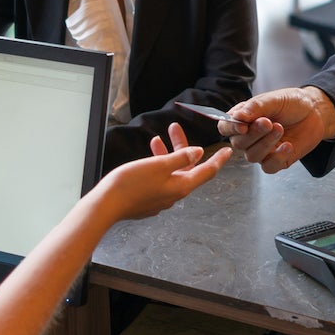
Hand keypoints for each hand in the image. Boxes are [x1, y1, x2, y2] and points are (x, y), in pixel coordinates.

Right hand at [98, 134, 230, 222]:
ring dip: (167, 154)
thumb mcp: (159, 165)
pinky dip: (158, 165)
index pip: (207, 171)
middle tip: (175, 129)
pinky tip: (148, 155)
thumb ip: (180, 157)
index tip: (228, 151)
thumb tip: (198, 153)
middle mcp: (174, 194)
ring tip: (157, 139)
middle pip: (187, 168)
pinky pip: (159, 179)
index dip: (218, 160)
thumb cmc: (131, 184)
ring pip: (171, 172)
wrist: (106, 205)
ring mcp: (161, 198)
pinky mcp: (148, 200)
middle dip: (182, 148)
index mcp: (181, 186)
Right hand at [220, 87, 334, 172]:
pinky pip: (268, 167)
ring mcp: (262, 150)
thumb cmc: (292, 103)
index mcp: (243, 119)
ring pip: (252, 156)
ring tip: (280, 129)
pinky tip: (288, 145)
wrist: (315, 112)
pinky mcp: (276, 160)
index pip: (225, 127)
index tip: (243, 125)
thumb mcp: (274, 99)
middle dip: (254, 134)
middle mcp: (248, 136)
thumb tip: (238, 116)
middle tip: (269, 122)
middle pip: (238, 143)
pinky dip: (278, 157)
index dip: (231, 128)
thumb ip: (256, 107)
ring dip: (266, 144)